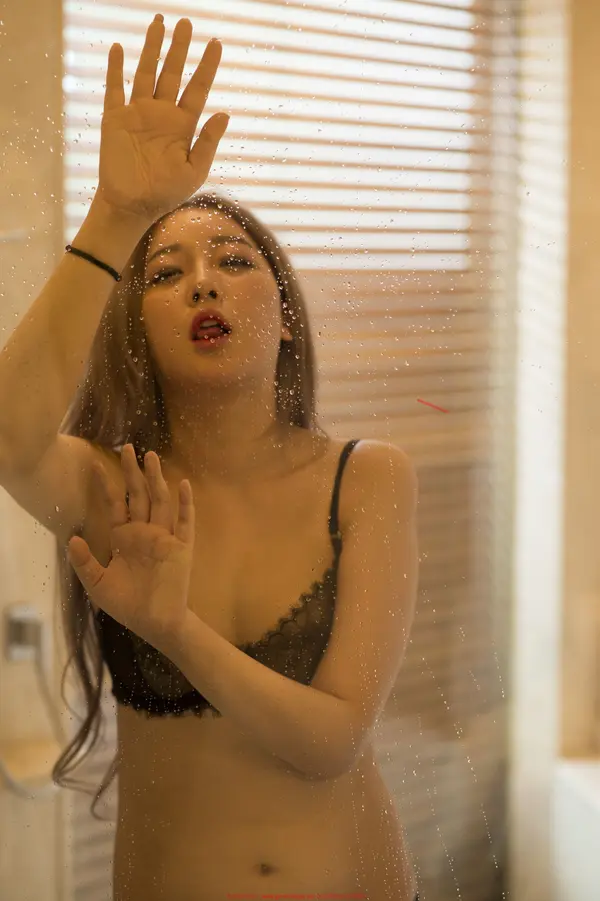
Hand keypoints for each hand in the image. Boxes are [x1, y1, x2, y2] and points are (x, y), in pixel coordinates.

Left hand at [67, 445, 195, 652]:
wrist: (155, 623)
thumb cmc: (127, 605)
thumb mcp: (98, 584)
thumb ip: (85, 562)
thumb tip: (71, 538)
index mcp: (124, 538)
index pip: (114, 505)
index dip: (105, 486)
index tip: (94, 464)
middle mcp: (144, 532)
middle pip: (138, 495)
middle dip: (132, 471)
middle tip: (127, 446)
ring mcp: (164, 537)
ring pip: (160, 501)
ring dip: (156, 479)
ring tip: (150, 456)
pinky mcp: (182, 547)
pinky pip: (185, 521)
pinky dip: (185, 503)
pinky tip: (182, 484)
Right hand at [96, 15, 228, 223]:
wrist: (132, 206)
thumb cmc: (166, 193)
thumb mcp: (194, 171)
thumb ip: (208, 142)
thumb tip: (224, 113)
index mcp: (183, 126)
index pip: (198, 89)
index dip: (207, 66)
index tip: (216, 43)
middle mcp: (162, 114)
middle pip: (172, 72)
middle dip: (180, 48)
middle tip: (187, 22)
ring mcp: (138, 113)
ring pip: (146, 72)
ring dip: (152, 47)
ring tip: (159, 22)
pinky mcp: (115, 119)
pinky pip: (115, 88)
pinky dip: (116, 68)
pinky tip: (119, 48)